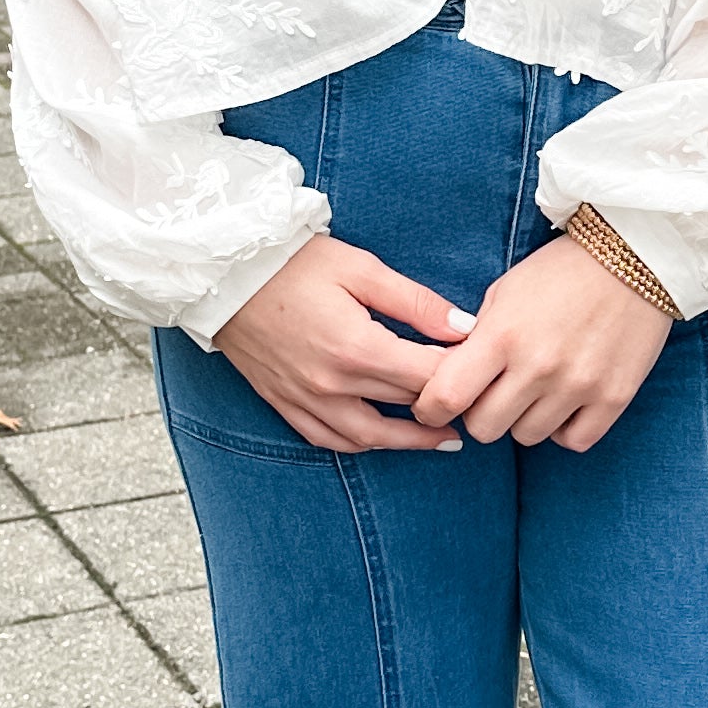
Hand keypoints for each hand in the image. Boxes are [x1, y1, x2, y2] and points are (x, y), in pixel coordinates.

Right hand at [213, 236, 475, 453]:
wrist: (223, 274)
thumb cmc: (292, 263)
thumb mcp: (360, 268)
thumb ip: (415, 302)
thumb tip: (464, 328)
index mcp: (357, 349)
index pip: (428, 377)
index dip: (462, 375)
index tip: (484, 369)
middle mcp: (332, 385)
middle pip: (405, 405)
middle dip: (443, 404)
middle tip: (475, 401)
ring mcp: (305, 399)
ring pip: (370, 437)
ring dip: (409, 442)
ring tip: (443, 438)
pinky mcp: (284, 402)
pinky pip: (328, 439)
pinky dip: (360, 444)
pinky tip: (381, 439)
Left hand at [410, 233, 670, 450]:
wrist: (635, 255)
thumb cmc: (561, 272)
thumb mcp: (505, 292)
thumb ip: (476, 339)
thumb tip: (450, 380)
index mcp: (503, 334)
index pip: (447, 396)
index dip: (430, 408)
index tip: (434, 405)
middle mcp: (538, 366)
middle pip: (484, 428)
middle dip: (479, 413)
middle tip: (491, 393)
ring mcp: (578, 385)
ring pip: (527, 436)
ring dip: (523, 418)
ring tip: (535, 388)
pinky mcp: (613, 398)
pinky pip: (572, 441)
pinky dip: (563, 428)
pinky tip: (564, 402)